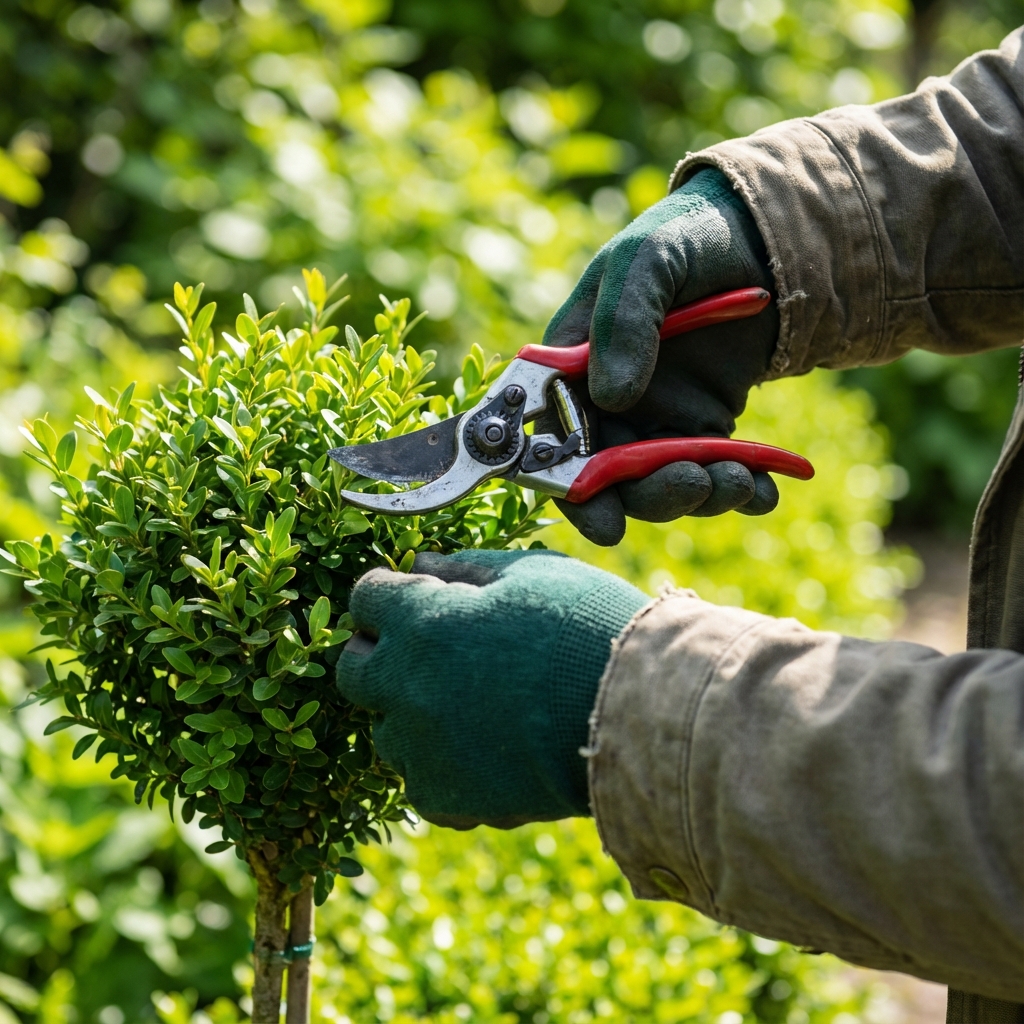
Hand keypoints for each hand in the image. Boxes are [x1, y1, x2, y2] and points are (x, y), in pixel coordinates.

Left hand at [335, 550, 648, 828]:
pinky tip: (484, 752)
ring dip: (412, 716)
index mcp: (421, 621)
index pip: (366, 598)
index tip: (414, 597)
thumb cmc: (587, 628)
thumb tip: (422, 565)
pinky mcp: (445, 799)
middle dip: (379, 654)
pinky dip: (442, 769)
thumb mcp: (531, 575)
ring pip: (386, 732)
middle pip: (353, 670)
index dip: (390, 594)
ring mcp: (420, 748)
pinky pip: (420, 783)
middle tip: (427, 652)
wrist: (635, 714)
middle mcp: (404, 685)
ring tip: (470, 709)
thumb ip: (465, 568)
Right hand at [542, 168, 779, 545]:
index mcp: (569, 370)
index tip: (606, 520)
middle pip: (609, 478)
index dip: (569, 488)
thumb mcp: (646, 260)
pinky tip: (763, 490)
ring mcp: (654, 421)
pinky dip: (740, 491)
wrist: (759, 239)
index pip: (550, 440)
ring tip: (739, 481)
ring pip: (662, 483)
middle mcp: (604, 405)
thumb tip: (613, 396)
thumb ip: (623, 318)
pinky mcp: (704, 429)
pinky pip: (713, 473)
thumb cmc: (684, 238)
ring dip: (698, 494)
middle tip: (693, 483)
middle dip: (650, 495)